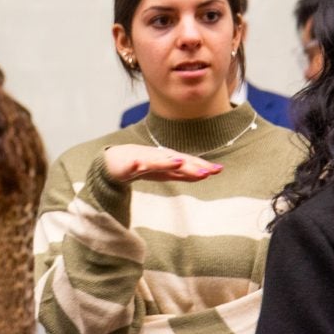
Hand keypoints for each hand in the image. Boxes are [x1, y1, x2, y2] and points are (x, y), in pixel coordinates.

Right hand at [103, 144, 222, 182]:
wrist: (114, 161)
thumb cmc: (141, 164)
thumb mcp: (164, 171)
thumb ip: (183, 173)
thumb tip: (205, 174)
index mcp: (168, 161)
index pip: (188, 164)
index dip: (202, 166)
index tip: (218, 170)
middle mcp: (158, 158)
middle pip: (176, 162)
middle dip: (191, 165)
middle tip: (208, 171)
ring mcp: (143, 160)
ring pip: (157, 161)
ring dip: (167, 161)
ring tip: (180, 163)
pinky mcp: (128, 164)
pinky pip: (133, 164)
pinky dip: (137, 163)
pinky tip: (140, 164)